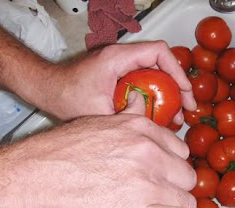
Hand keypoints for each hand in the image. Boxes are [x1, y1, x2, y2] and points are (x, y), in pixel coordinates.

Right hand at [0, 91, 203, 207]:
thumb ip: (128, 114)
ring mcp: (148, 183)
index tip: (168, 174)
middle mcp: (148, 153)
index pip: (180, 150)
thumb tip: (140, 101)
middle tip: (162, 195)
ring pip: (186, 200)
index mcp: (141, 131)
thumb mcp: (100, 121)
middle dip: (176, 186)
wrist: (35, 180)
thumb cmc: (61, 153)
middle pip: (186, 175)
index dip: (174, 165)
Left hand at [41, 41, 195, 123]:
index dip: (176, 70)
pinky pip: (144, 80)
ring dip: (168, 92)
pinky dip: (155, 95)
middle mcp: (121, 57)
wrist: (48, 89)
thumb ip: (124, 118)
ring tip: (175, 115)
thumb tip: (151, 128)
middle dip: (178, 85)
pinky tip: (158, 113)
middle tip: (185, 107)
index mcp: (117, 58)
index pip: (158, 52)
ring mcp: (121, 65)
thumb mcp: (98, 113)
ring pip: (155, 73)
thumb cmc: (64, 94)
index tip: (185, 90)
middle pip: (161, 63)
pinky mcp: (119, 74)